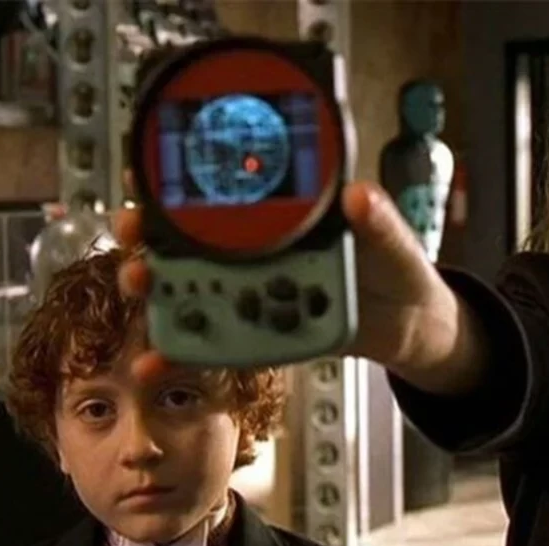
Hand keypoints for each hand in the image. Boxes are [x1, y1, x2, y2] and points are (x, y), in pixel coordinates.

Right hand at [114, 181, 446, 380]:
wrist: (414, 325)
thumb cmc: (400, 268)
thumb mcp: (395, 240)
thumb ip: (379, 222)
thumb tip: (359, 197)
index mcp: (290, 220)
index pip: (231, 198)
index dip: (187, 190)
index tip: (150, 182)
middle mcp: (268, 253)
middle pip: (200, 245)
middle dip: (157, 241)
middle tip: (134, 240)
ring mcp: (265, 294)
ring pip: (204, 291)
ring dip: (164, 293)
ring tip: (143, 294)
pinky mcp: (269, 334)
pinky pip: (226, 341)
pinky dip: (190, 352)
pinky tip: (157, 360)